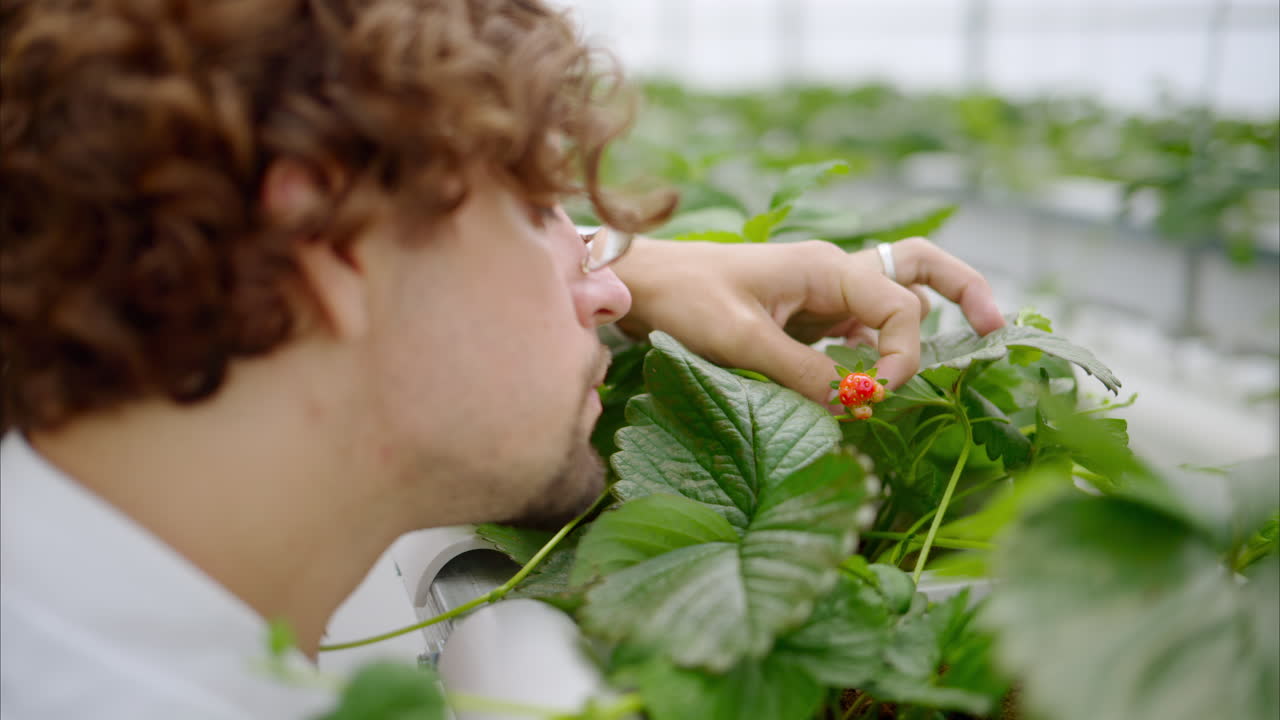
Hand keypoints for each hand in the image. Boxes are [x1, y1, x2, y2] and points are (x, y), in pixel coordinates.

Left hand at [611, 237, 1004, 404]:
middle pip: (918, 271)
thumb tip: (852, 403)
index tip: (873, 396)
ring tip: (939, 363)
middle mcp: (832, 274)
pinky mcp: (804, 318)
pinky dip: (872, 354)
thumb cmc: (683, 300)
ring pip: (890, 304)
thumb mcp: (739, 340)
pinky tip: (868, 384)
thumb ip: (800, 372)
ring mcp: (820, 294)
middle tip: (993, 328)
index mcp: (825, 267)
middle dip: (962, 292)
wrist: (640, 286)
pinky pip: (855, 332)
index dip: (902, 357)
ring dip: (914, 333)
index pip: (900, 309)